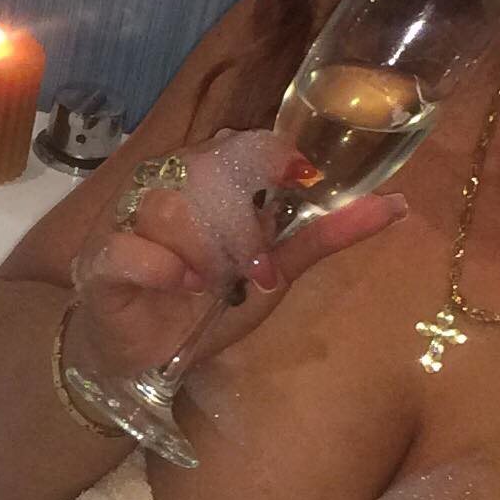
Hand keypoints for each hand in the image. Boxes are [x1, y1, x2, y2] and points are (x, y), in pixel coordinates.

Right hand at [68, 131, 405, 388]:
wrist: (141, 357)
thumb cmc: (206, 304)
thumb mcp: (274, 273)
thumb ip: (323, 237)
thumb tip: (396, 205)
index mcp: (209, 178)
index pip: (240, 142)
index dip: (271, 155)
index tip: (302, 177)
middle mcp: (167, 185)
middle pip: (205, 170)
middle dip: (240, 223)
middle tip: (253, 268)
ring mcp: (129, 218)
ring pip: (169, 205)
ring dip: (203, 250)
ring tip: (212, 285)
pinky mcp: (102, 257)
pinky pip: (130, 246)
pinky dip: (161, 266)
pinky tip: (182, 287)